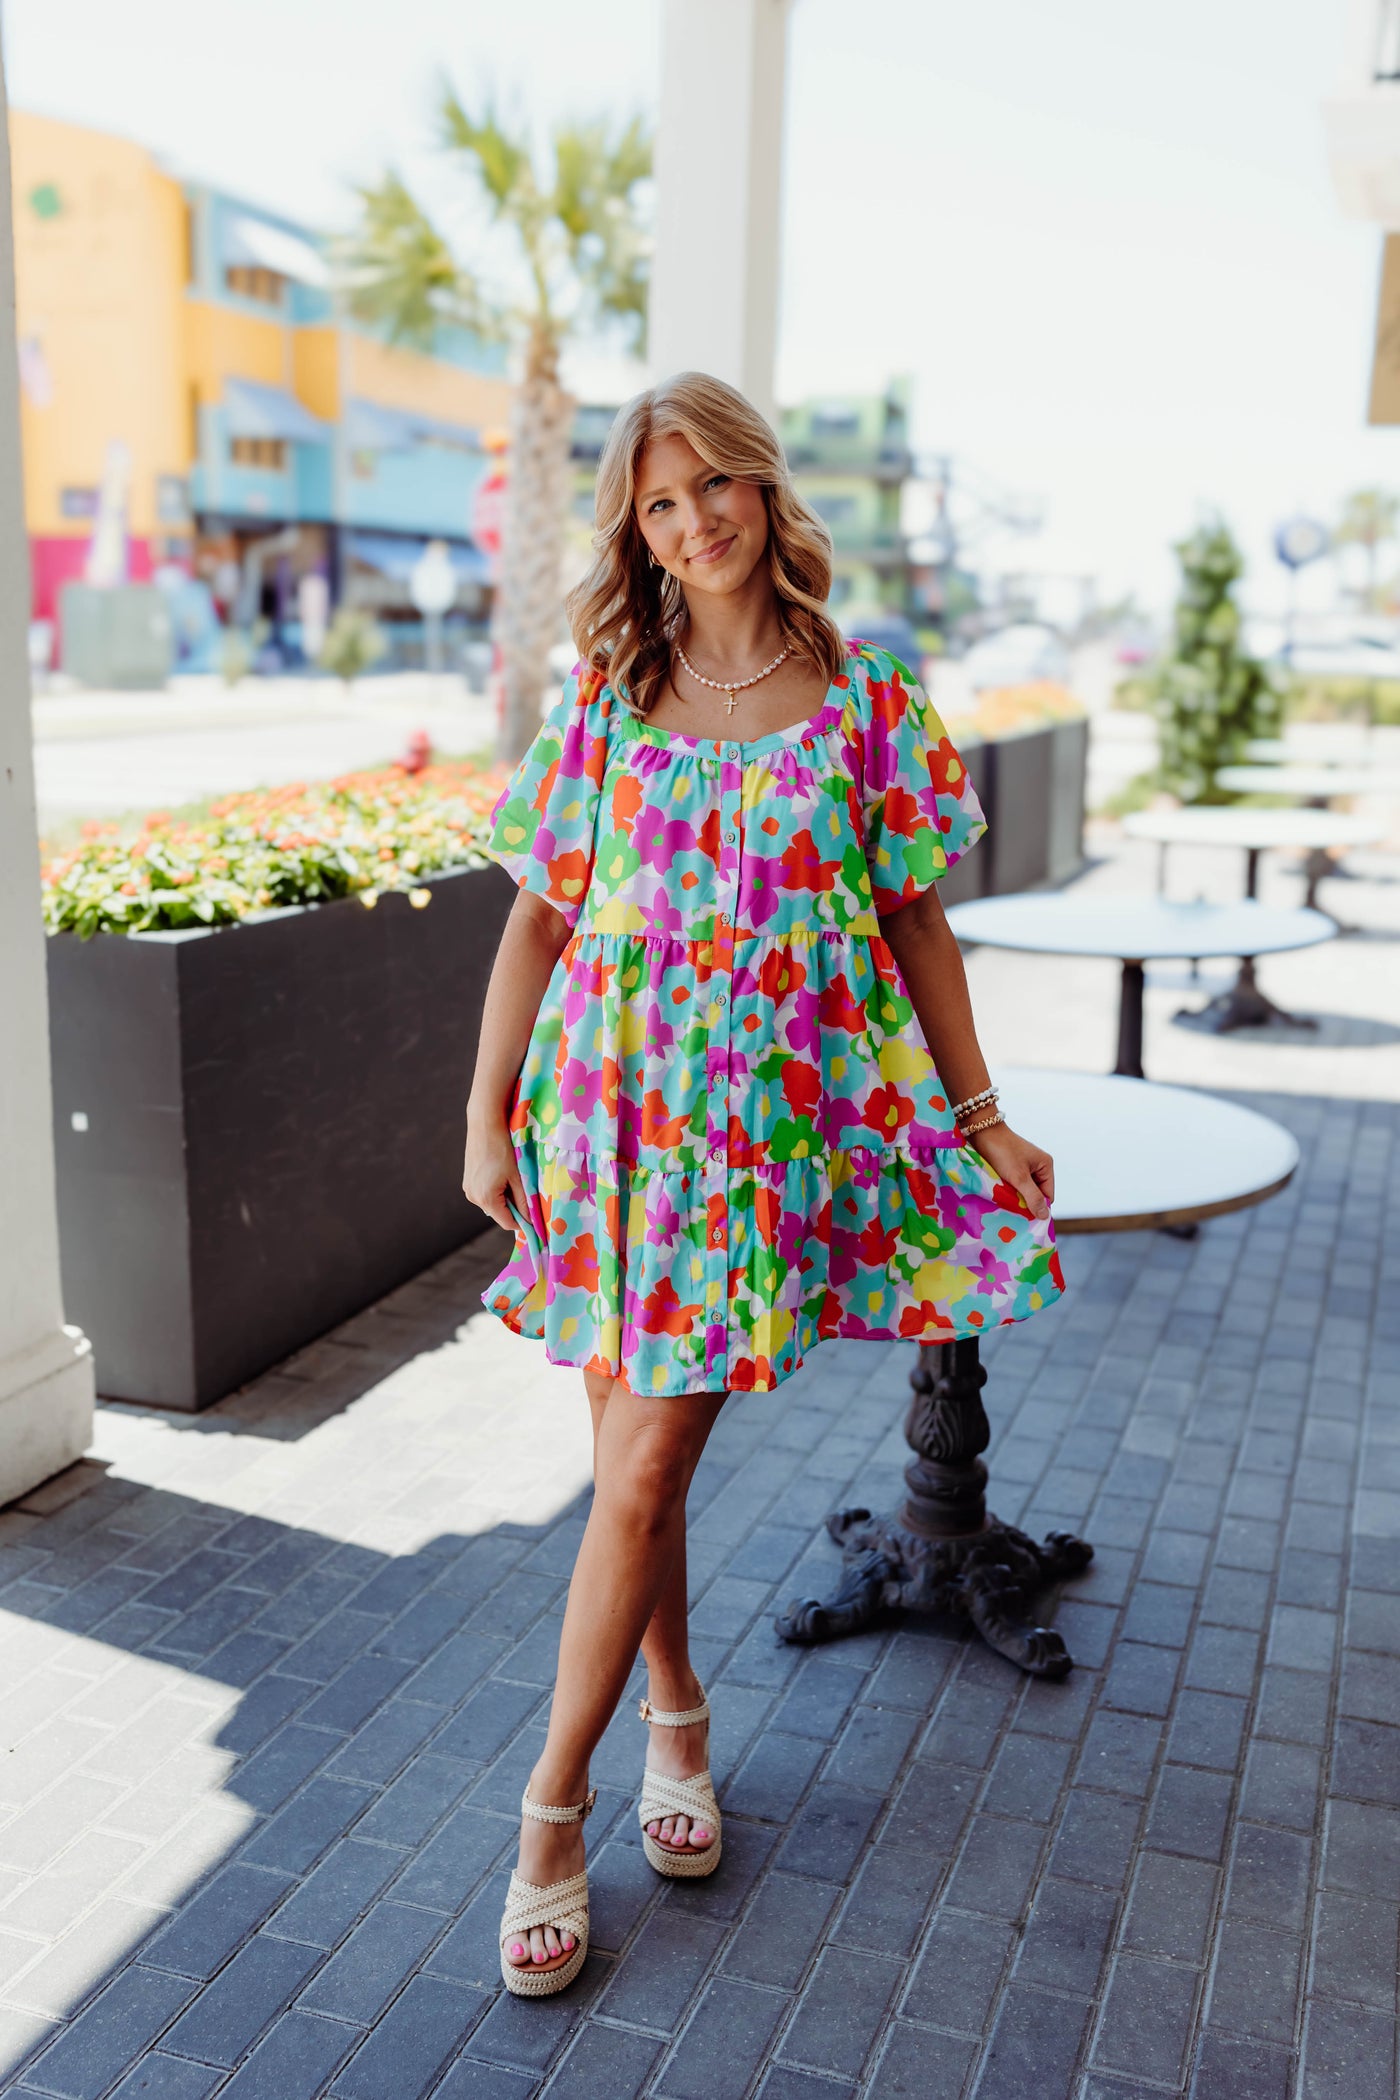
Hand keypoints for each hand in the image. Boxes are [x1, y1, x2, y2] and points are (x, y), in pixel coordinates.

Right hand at [462, 1112, 527, 1232]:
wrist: (485, 1125)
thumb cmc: (503, 1149)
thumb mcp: (518, 1176)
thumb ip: (524, 1200)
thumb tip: (530, 1219)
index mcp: (486, 1198)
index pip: (507, 1223)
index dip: (522, 1223)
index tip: (535, 1219)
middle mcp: (473, 1197)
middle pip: (499, 1213)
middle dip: (513, 1207)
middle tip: (525, 1191)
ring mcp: (468, 1189)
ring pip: (492, 1203)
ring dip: (504, 1197)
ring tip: (512, 1178)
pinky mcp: (467, 1181)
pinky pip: (484, 1193)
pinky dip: (495, 1190)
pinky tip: (501, 1174)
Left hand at [966, 1121, 1053, 1221]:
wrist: (981, 1131)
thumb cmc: (1002, 1152)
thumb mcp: (1019, 1177)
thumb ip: (1032, 1197)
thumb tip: (1045, 1216)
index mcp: (1046, 1166)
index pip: (1047, 1195)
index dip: (1037, 1207)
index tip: (1023, 1217)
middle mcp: (1037, 1166)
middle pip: (1036, 1193)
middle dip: (1025, 1202)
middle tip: (1011, 1211)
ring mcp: (1024, 1166)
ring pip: (1023, 1190)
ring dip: (1014, 1196)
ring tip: (1003, 1201)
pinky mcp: (1012, 1166)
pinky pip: (1014, 1184)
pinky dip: (1008, 1190)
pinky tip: (999, 1194)